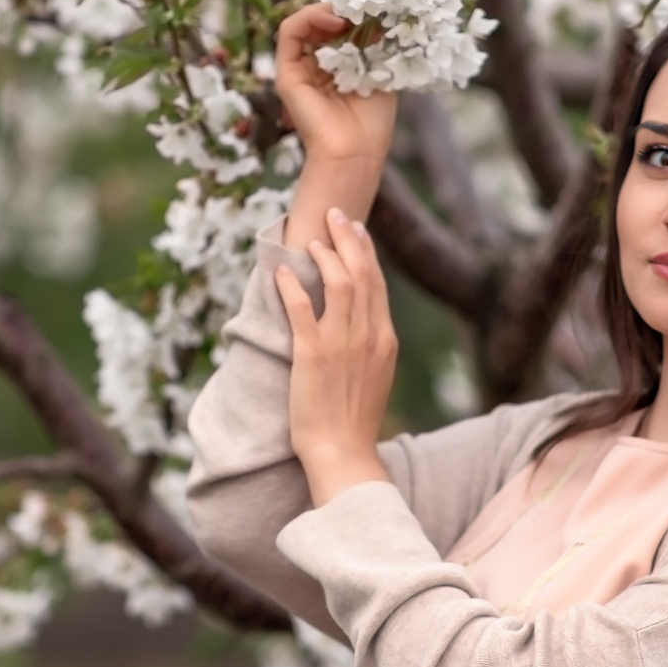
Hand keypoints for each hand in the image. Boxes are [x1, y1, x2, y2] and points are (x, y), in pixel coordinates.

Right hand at [275, 3, 397, 163]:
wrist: (356, 152)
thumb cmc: (373, 121)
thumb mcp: (380, 71)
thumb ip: (376, 44)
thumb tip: (376, 15)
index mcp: (336, 66)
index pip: (336, 26)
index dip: (352, 11)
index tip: (375, 7)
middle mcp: (314, 65)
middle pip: (319, 21)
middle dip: (341, 7)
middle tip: (363, 3)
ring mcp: (298, 68)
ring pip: (303, 22)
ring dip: (325, 9)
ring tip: (349, 12)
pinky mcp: (286, 73)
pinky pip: (289, 32)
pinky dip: (309, 17)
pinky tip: (335, 20)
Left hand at [278, 206, 398, 507]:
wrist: (343, 452)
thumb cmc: (354, 420)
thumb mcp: (373, 376)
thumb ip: (370, 344)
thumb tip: (358, 319)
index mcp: (384, 340)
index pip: (377, 283)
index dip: (365, 252)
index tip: (354, 230)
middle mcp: (368, 336)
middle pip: (362, 273)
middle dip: (348, 239)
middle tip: (334, 214)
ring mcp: (341, 344)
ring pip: (339, 283)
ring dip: (324, 255)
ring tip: (311, 238)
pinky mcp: (312, 355)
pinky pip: (302, 309)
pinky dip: (292, 286)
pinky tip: (282, 271)